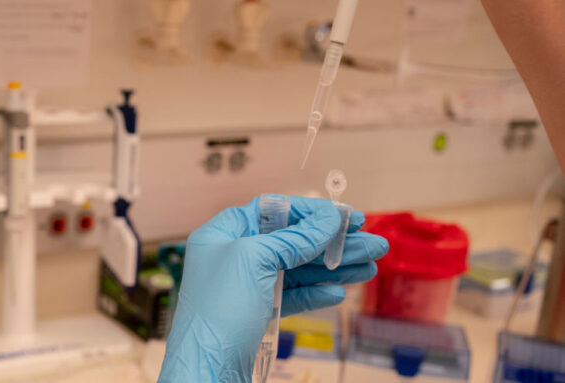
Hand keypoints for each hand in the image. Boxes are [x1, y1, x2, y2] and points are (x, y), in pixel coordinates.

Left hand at [158, 195, 388, 382]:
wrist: (205, 369)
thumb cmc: (217, 310)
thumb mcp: (255, 260)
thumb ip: (293, 239)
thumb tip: (327, 221)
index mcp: (223, 234)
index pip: (272, 210)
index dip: (310, 211)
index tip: (344, 216)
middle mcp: (233, 257)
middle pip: (291, 240)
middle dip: (332, 243)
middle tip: (372, 244)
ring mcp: (246, 287)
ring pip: (297, 271)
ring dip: (333, 268)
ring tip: (369, 267)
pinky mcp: (256, 314)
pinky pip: (291, 298)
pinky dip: (315, 294)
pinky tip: (338, 293)